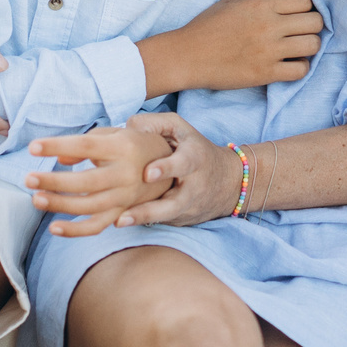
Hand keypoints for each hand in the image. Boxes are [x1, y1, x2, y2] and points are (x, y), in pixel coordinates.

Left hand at [24, 118, 175, 237]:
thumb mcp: (114, 135)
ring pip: (89, 206)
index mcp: (122, 147)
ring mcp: (126, 196)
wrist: (171, 166)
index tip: (33, 147)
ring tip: (35, 198)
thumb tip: (61, 159)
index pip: (86, 144)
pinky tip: (54, 228)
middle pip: (86, 180)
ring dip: (60, 204)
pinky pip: (98, 226)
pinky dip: (76, 230)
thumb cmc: (134, 145)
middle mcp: (126, 173)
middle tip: (27, 178)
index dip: (58, 146)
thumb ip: (87, 143)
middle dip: (54, 181)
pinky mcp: (123, 213)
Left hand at [95, 113, 239, 227]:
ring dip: (142, 220)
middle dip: (150, 209)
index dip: (167, 168)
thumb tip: (126, 130)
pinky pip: (162, 222)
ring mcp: (188, 207)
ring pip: (166, 217)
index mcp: (195, 158)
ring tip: (118, 221)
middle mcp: (193, 187)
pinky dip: (143, 222)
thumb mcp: (180, 128)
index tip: (147, 174)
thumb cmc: (194, 148)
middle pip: (175, 203)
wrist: (228, 182)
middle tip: (124, 214)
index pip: (184, 163)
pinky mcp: (181, 220)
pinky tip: (120, 220)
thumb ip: (154, 124)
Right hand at [140, 0, 323, 95]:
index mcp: (261, 4)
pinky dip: (300, 67)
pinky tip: (289, 64)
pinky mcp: (265, 73)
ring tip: (297, 48)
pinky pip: (301, 71)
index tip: (298, 14)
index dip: (306, 7)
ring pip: (313, 45)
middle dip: (311, 26)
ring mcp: (268, 51)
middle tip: (300, 32)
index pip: (306, 0)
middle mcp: (269, 25)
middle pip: (315, 22)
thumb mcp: (234, 1)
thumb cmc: (209, 25)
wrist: (187, 56)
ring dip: (309, 47)